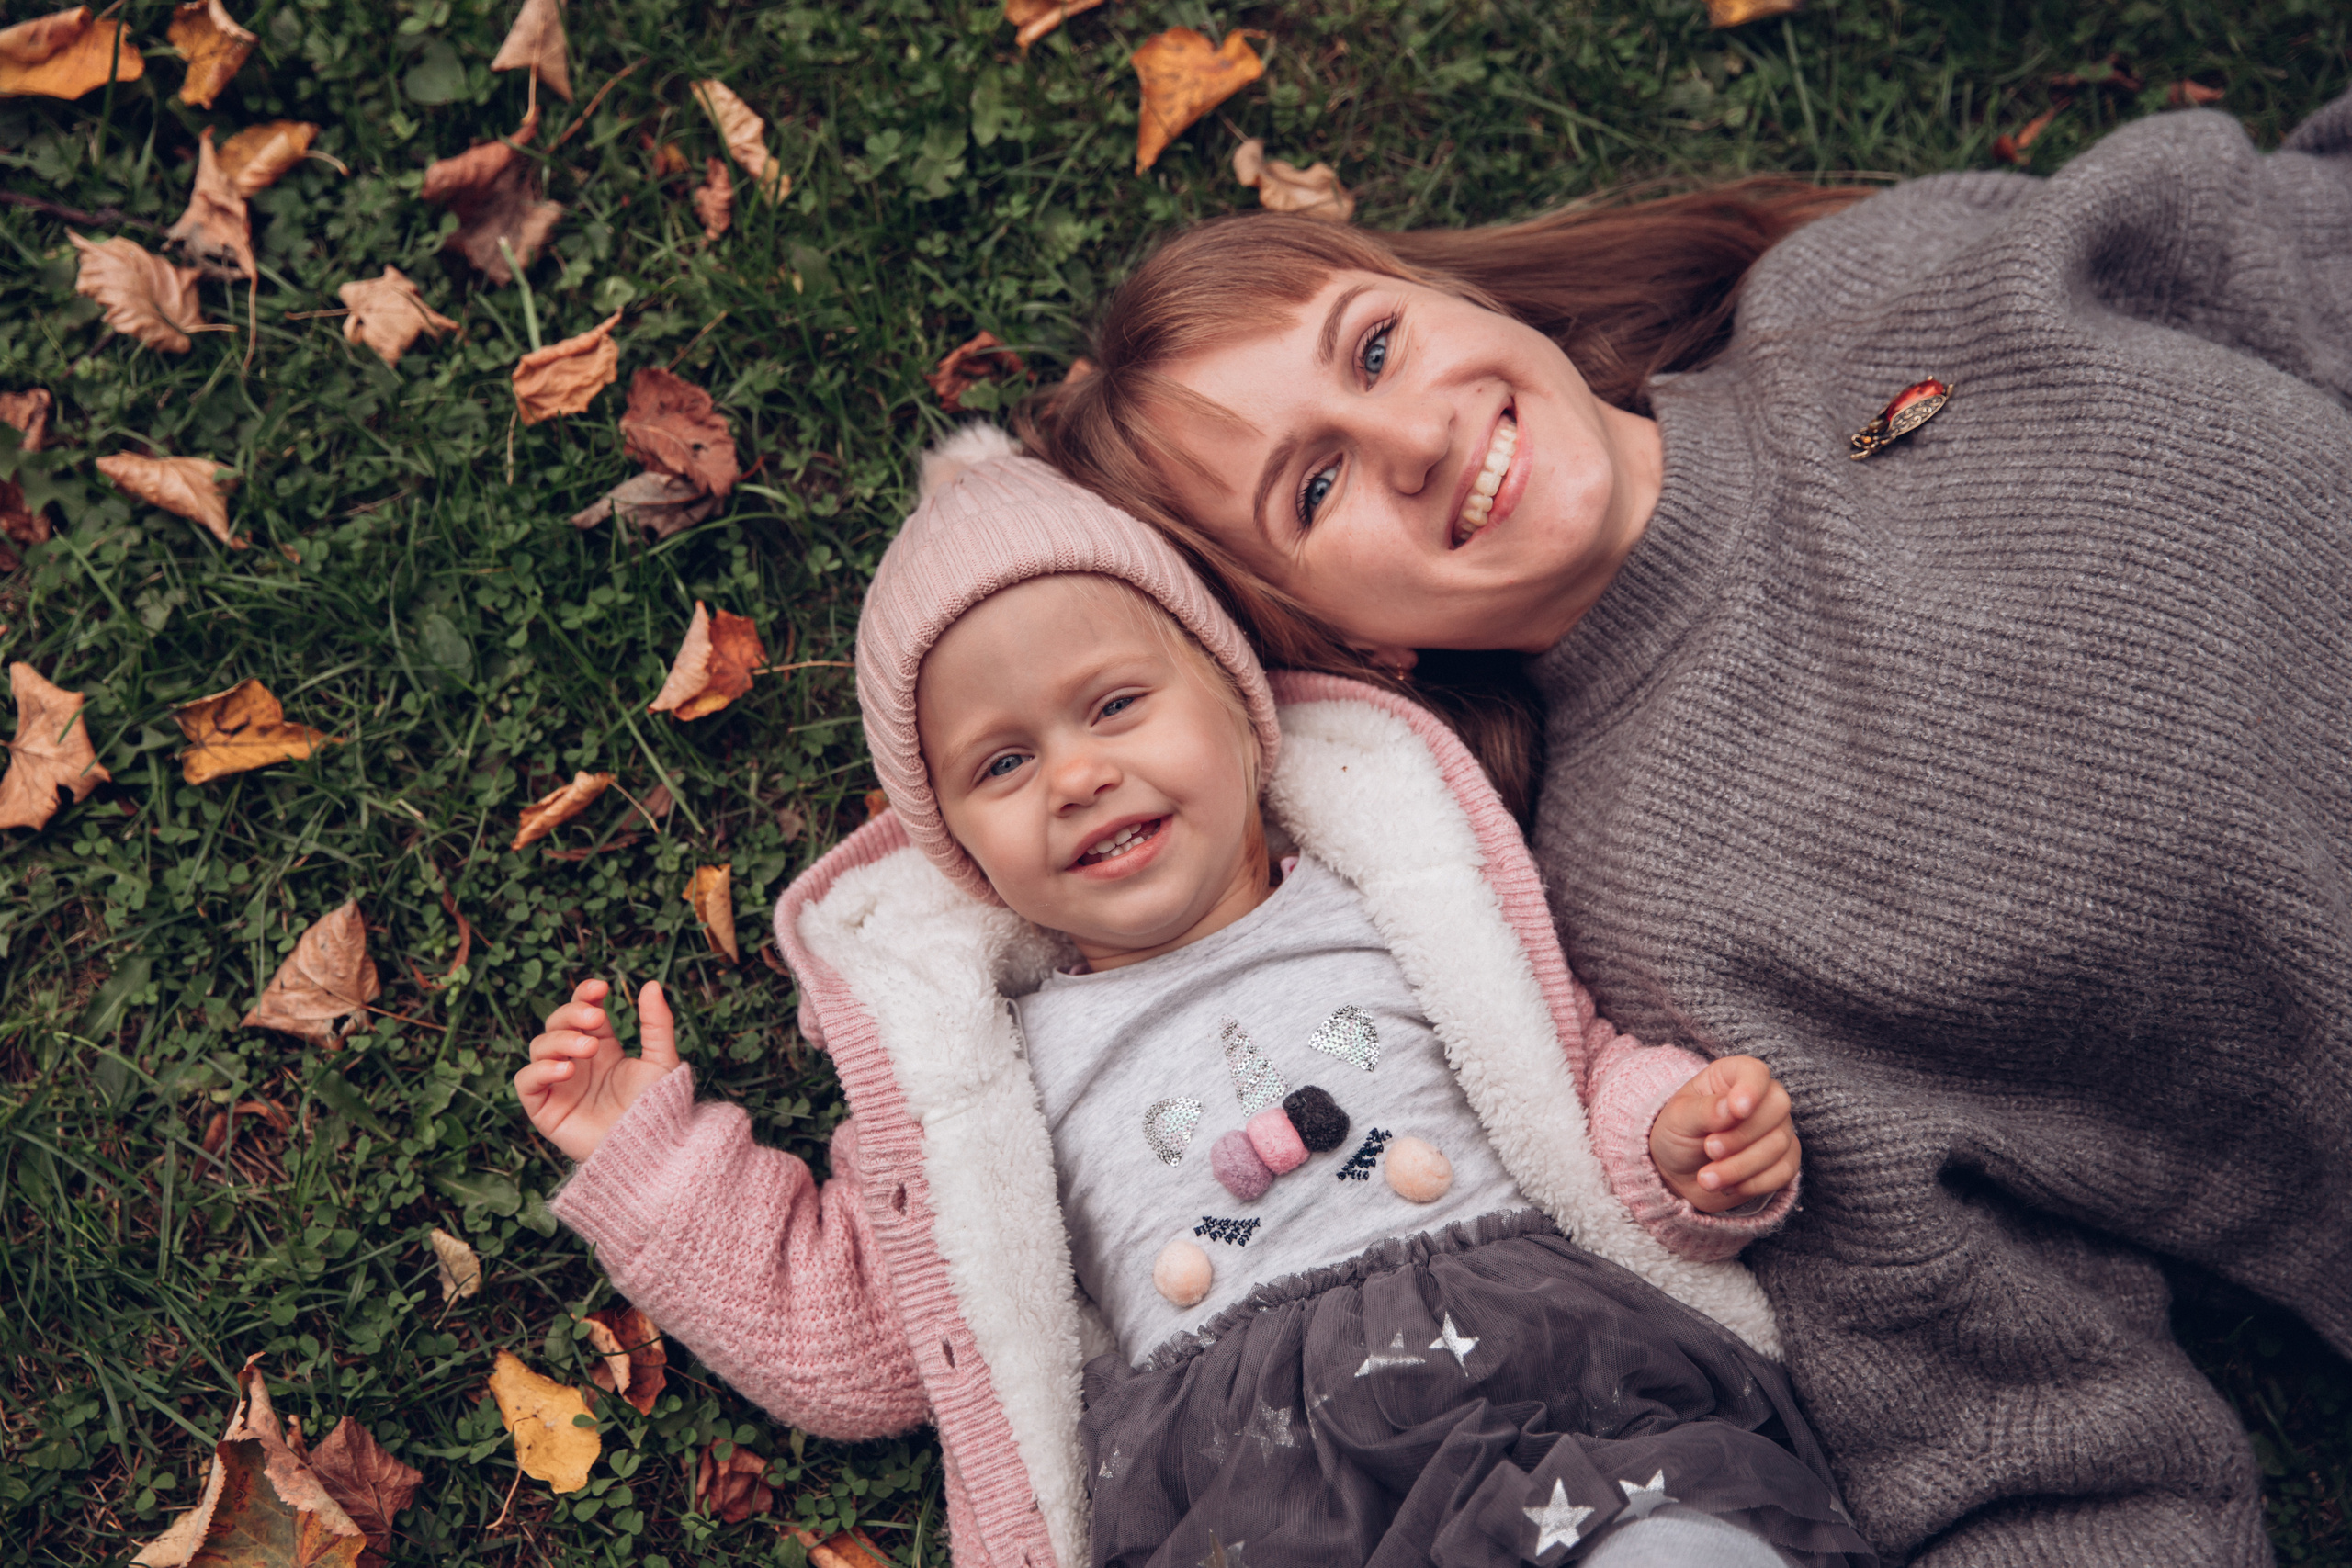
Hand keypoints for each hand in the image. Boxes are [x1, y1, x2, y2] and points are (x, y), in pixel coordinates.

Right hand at [515, 978, 680, 1162]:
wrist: (651, 1151)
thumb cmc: (659, 1109)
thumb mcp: (661, 1061)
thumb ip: (656, 1023)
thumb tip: (652, 984)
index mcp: (602, 1049)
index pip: (581, 1011)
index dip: (584, 995)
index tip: (600, 988)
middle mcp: (577, 1063)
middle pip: (556, 1024)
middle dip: (572, 1015)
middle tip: (596, 1020)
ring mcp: (559, 1085)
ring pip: (539, 1047)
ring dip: (560, 1040)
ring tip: (587, 1048)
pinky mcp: (545, 1110)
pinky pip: (526, 1082)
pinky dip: (540, 1070)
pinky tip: (567, 1070)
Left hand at [1648, 1055, 1800, 1212]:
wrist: (1678, 1174)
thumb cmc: (1677, 1135)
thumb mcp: (1679, 1119)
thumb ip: (1705, 1110)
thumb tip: (1732, 1109)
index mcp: (1731, 1077)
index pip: (1755, 1072)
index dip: (1751, 1089)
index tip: (1737, 1110)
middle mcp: (1761, 1099)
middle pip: (1777, 1108)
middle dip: (1741, 1137)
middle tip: (1709, 1149)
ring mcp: (1776, 1129)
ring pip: (1779, 1144)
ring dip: (1740, 1166)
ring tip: (1707, 1178)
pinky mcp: (1783, 1160)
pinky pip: (1785, 1172)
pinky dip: (1754, 1183)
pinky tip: (1728, 1186)